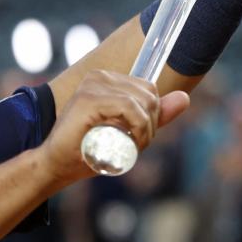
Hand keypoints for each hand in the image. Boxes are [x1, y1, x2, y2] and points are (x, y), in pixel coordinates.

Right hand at [36, 70, 189, 186]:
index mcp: (107, 78)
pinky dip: (138, 127)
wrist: (56, 165)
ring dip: (145, 130)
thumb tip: (185, 98)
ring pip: (143, 101)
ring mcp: (92, 85)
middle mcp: (100, 76)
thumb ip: (154, 115)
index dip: (152, 115)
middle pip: (150, 95)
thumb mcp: (130, 131)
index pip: (149, 89)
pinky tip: (131, 142)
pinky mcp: (89, 98)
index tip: (139, 137)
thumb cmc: (89, 150)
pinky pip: (130, 108)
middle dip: (151, 124)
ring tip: (131, 147)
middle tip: (135, 145)